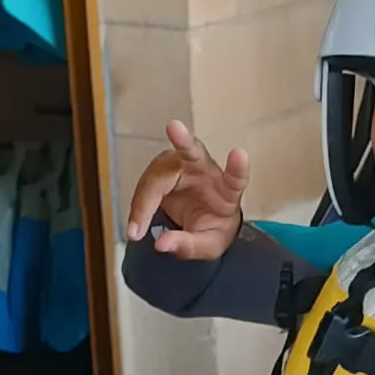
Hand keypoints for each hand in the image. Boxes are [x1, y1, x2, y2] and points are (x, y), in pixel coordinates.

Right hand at [124, 119, 248, 257]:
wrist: (200, 225)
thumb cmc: (211, 230)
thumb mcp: (207, 247)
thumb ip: (189, 246)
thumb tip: (161, 245)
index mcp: (227, 191)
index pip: (235, 178)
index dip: (237, 167)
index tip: (240, 154)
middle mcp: (206, 171)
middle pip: (193, 153)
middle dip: (183, 140)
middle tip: (174, 127)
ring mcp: (183, 167)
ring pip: (161, 171)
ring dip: (145, 199)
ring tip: (137, 229)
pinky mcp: (164, 170)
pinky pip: (147, 183)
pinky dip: (139, 205)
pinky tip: (134, 223)